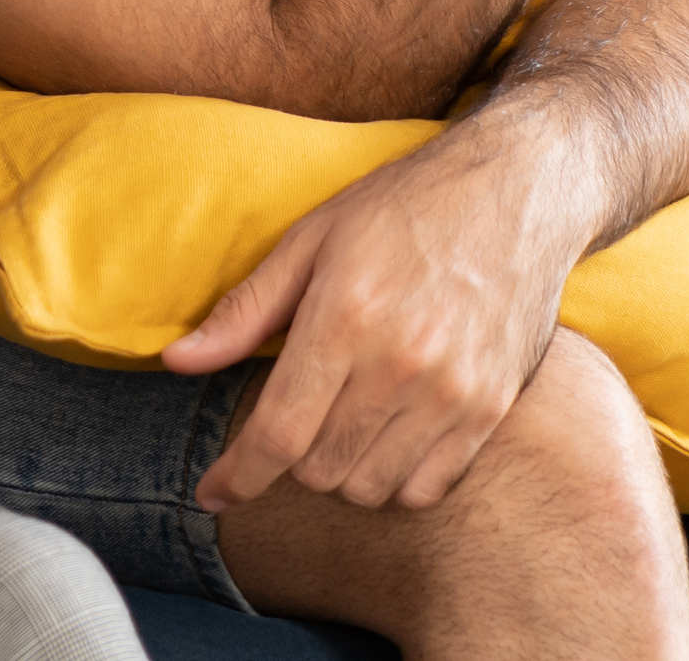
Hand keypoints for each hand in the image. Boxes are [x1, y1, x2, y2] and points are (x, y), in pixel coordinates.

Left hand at [163, 129, 592, 514]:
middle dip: (289, 460)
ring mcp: (454, 392)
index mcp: (344, 319)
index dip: (237, 475)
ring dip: (341, 471)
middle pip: (320, 469)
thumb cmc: (400, 210)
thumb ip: (244, 312)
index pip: (278, 433)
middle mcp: (401, 365)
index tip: (213, 493)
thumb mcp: (309, 241)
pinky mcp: (491, 408)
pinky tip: (386, 438)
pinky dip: (396, 480)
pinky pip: (428, 488)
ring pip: (371, 488)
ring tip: (340, 423)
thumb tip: (177, 362)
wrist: (511, 195)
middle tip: (294, 418)